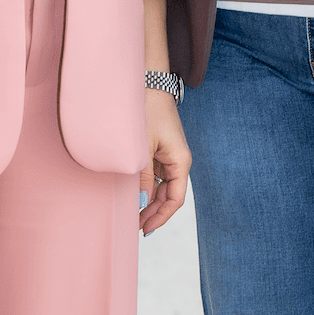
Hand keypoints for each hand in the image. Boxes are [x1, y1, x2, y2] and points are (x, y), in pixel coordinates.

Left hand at [139, 91, 190, 236]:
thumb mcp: (143, 148)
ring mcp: (169, 156)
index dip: (161, 217)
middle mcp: (178, 161)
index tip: (145, 229)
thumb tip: (140, 204)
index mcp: (181, 162)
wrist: (149, 85)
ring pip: (162, 187)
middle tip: (135, 226)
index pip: (175, 200)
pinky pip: (156, 175)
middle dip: (154, 212)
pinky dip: (147, 186)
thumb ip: (142, 177)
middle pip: (169, 196)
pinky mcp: (160, 150)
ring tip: (132, 215)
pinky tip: (134, 195)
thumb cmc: (149, 112)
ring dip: (149, 201)